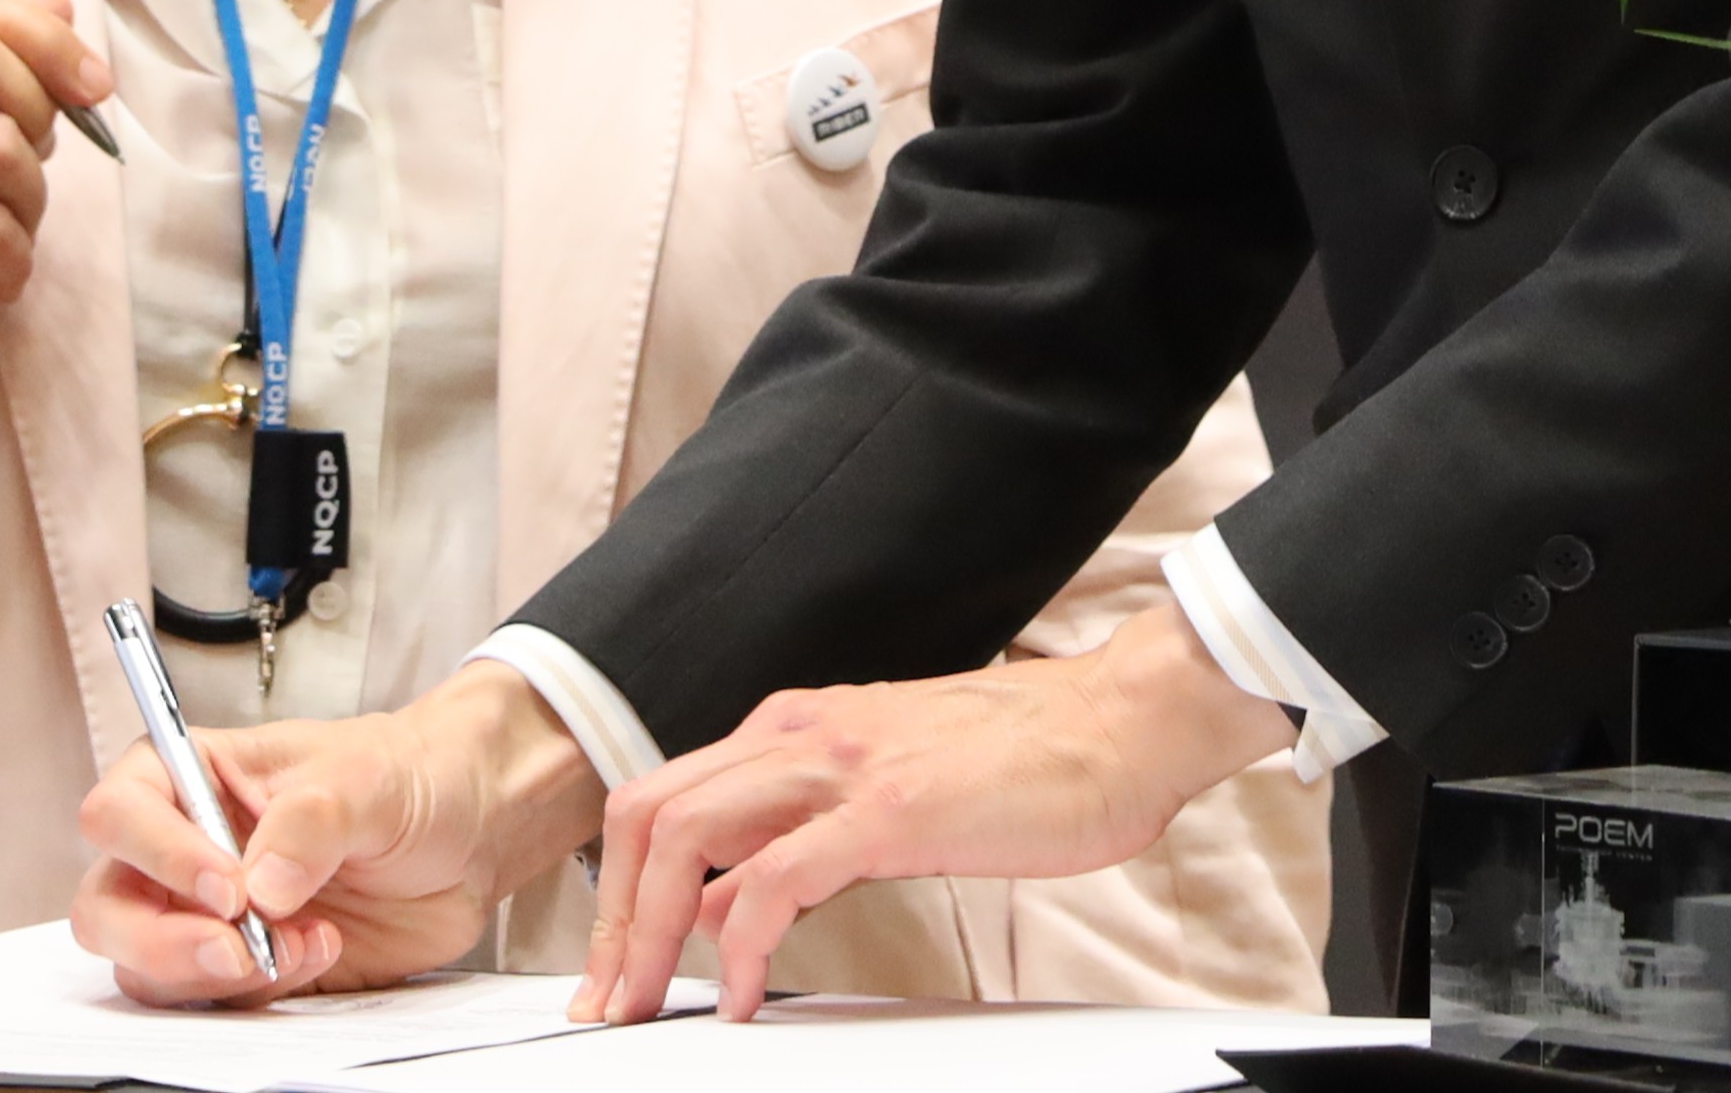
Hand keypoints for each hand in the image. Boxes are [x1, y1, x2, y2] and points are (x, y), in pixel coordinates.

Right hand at [76, 663, 597, 1008]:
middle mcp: (184, 849)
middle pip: (108, 908)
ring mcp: (208, 916)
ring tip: (301, 942)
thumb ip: (311, 821)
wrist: (469, 831)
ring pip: (148, 968)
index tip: (228, 886)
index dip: (157, 856)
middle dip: (162, 941)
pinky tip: (320, 950)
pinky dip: (259, 993)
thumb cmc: (408, 777)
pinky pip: (214, 1001)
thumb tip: (261, 885)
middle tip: (237, 946)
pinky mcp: (246, 967)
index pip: (119, 814)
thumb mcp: (367, 777)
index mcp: (193, 776)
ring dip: (217, 975)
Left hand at [577, 604, 1294, 1021]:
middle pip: (648, 815)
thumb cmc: (1027, 761)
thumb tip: (738, 894)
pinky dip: (735, 942)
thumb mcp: (888, 789)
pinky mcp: (885, 810)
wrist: (1120, 723)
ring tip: (649, 1007)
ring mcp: (838, 766)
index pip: (664, 796)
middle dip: (612, 919)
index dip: (621, 885)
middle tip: (611, 1002)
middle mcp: (799, 733)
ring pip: (686, 838)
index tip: (617, 962)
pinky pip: (773, 880)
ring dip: (647, 934)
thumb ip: (809, 830)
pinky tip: (740, 992)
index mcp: (796, 726)